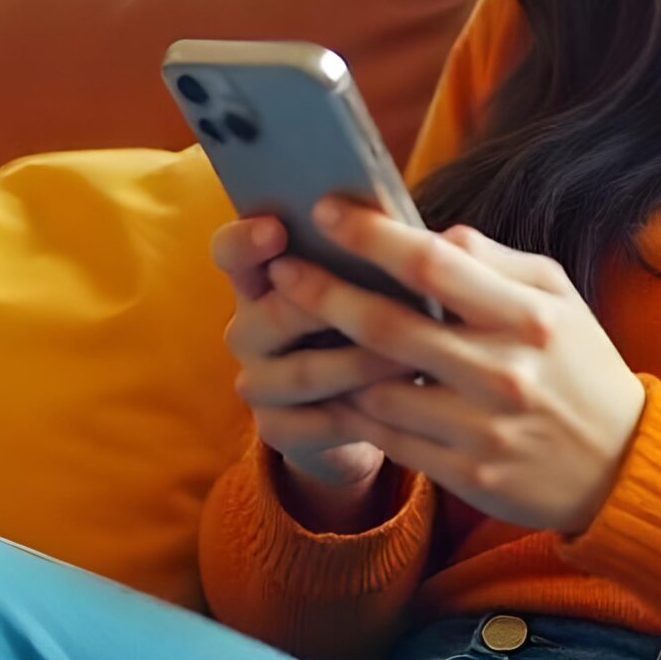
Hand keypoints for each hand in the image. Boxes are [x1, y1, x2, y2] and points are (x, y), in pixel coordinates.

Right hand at [209, 211, 419, 495]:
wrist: (363, 408)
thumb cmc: (372, 321)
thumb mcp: (370, 284)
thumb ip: (377, 255)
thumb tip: (429, 230)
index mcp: (262, 278)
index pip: (230, 251)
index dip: (245, 239)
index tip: (276, 229)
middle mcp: (247, 328)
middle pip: (271, 314)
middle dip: (330, 306)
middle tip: (382, 299)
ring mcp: (258, 382)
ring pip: (303, 372)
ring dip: (360, 363)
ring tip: (412, 356)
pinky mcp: (277, 429)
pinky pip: (319, 422)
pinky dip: (363, 412)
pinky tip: (401, 402)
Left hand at [265, 196, 648, 535]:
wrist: (621, 465)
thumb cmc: (579, 364)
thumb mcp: (556, 296)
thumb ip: (492, 260)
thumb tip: (426, 234)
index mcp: (527, 316)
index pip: (433, 264)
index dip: (372, 235)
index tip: (327, 211)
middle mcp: (502, 372)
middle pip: (388, 326)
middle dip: (323, 292)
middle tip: (282, 269)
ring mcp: (482, 429)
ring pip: (376, 388)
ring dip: (331, 358)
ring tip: (304, 330)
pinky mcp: (467, 475)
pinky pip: (388, 439)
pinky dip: (354, 410)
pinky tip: (336, 387)